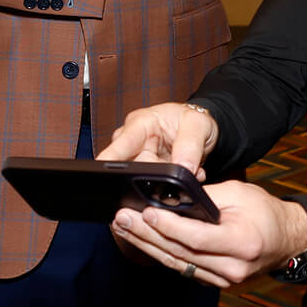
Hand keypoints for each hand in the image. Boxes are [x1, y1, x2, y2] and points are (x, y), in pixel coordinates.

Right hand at [99, 101, 216, 176]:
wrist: (200, 129)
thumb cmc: (192, 120)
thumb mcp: (198, 124)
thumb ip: (191, 145)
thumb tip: (184, 168)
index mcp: (139, 125)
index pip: (119, 145)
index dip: (110, 160)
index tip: (106, 174)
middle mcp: (133, 143)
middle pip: (132, 169)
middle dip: (156, 175)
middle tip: (179, 165)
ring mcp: (138, 159)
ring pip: (144, 181)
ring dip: (167, 180)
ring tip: (187, 166)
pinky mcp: (146, 174)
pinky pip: (154, 186)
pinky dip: (171, 185)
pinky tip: (183, 173)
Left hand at [110, 180, 306, 286]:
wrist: (287, 240)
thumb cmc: (265, 212)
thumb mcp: (239, 194)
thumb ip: (205, 197)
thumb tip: (169, 198)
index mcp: (242, 243)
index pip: (197, 238)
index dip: (169, 227)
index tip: (145, 214)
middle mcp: (232, 268)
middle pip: (181, 253)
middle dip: (147, 235)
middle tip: (122, 219)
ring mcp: (223, 280)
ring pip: (177, 264)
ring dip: (147, 245)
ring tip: (124, 228)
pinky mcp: (215, 282)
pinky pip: (183, 268)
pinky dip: (161, 253)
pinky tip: (142, 241)